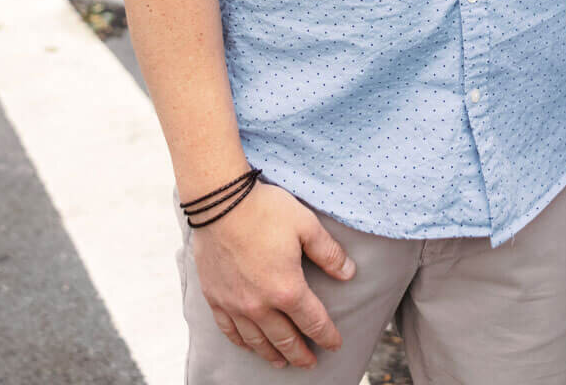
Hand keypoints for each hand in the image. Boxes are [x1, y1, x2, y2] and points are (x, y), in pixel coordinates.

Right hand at [191, 180, 354, 368]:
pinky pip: (229, 331)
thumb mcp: (306, 225)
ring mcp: (235, 305)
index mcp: (287, 289)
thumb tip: (350, 273)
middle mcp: (260, 305)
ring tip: (282, 362)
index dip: (326, 335)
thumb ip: (329, 252)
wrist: (220, 201)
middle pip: (285, 339)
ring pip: (256, 341)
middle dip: (300, 354)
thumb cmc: (265, 209)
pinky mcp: (215, 298)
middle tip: (310, 363)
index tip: (335, 344)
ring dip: (272, 354)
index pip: (312, 322)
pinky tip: (248, 345)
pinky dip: (242, 343)